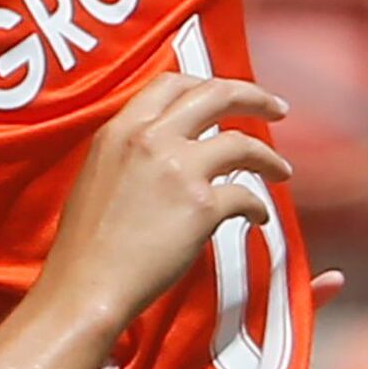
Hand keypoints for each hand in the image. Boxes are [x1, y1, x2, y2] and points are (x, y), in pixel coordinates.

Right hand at [39, 72, 292, 337]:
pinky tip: (258, 217)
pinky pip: (246, 196)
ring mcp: (179, 170)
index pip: (172, 83)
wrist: (87, 285)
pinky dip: (258, 207)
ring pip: (242, 143)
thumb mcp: (96, 173)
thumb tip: (162, 145)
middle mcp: (151, 139)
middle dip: (255, 97)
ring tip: (281, 171)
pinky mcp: (201, 206)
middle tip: (276, 109)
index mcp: (121, 129)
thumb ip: (129, 149)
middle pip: (217, 95)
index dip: (206, 84)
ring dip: (268, 157)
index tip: (225, 93)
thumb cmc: (86, 244)